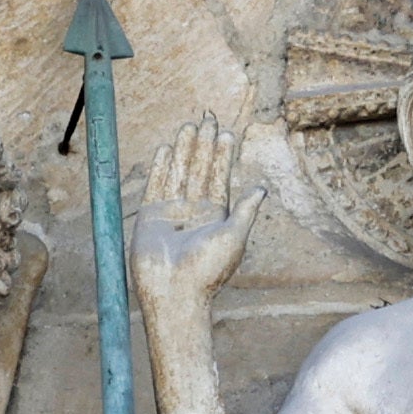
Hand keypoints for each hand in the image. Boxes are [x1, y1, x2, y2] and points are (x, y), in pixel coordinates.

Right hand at [130, 115, 257, 315]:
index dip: (223, 156)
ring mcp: (172, 214)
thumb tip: (262, 188)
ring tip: (188, 126)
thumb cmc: (209, 269)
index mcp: (217, 217)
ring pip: (179, 174)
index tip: (227, 133)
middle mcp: (194, 212)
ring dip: (184, 151)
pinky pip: (156, 186)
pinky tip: (166, 149)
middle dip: (203, 147)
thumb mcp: (234, 236)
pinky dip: (161, 167)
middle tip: (207, 122)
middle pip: (199, 172)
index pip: (219, 179)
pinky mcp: (151, 218)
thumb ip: (246, 210)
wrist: (176, 291)